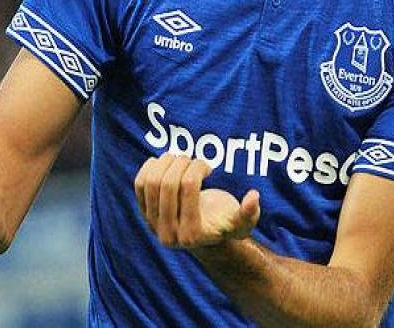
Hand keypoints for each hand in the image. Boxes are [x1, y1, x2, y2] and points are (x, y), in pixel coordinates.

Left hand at [133, 153, 260, 248]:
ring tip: (179, 158)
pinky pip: (139, 184)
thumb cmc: (225, 223)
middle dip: (181, 163)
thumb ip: (250, 213)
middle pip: (167, 184)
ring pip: (151, 182)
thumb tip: (253, 196)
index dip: (197, 168)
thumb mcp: (242, 223)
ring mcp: (152, 225)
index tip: (207, 166)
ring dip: (165, 163)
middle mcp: (168, 234)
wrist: (204, 235)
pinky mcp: (143, 213)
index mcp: (192, 235)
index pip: (188, 187)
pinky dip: (150, 167)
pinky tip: (164, 162)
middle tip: (192, 158)